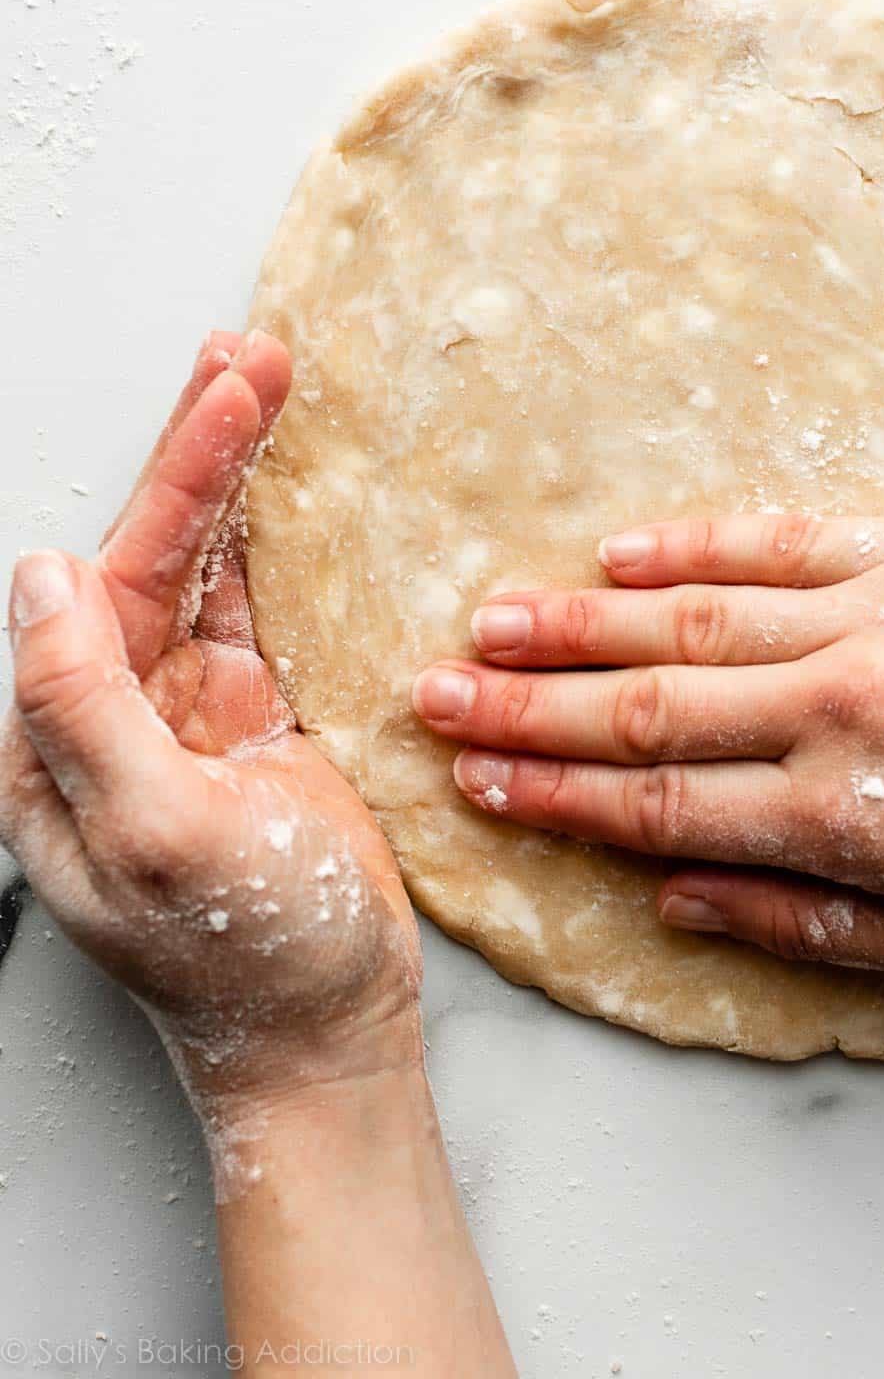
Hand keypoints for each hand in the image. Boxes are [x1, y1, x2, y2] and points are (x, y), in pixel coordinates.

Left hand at [3, 333, 421, 1156]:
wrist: (327, 1040)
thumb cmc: (244, 965)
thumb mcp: (151, 835)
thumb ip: (85, 706)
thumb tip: (43, 578)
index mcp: (63, 740)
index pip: (112, 576)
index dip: (175, 479)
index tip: (231, 395)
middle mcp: (116, 714)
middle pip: (158, 552)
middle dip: (203, 450)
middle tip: (250, 356)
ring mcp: (189, 715)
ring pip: (209, 568)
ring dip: (237, 479)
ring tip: (265, 383)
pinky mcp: (257, 724)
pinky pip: (260, 611)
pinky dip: (275, 544)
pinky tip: (285, 488)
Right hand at [413, 512, 883, 992]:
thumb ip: (802, 923)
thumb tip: (675, 898)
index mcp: (839, 815)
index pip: (654, 802)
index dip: (550, 794)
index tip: (473, 782)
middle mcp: (838, 705)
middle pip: (644, 705)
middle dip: (525, 705)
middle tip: (431, 693)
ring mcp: (879, 613)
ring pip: (694, 616)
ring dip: (581, 619)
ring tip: (490, 616)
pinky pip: (788, 537)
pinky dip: (699, 544)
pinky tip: (623, 549)